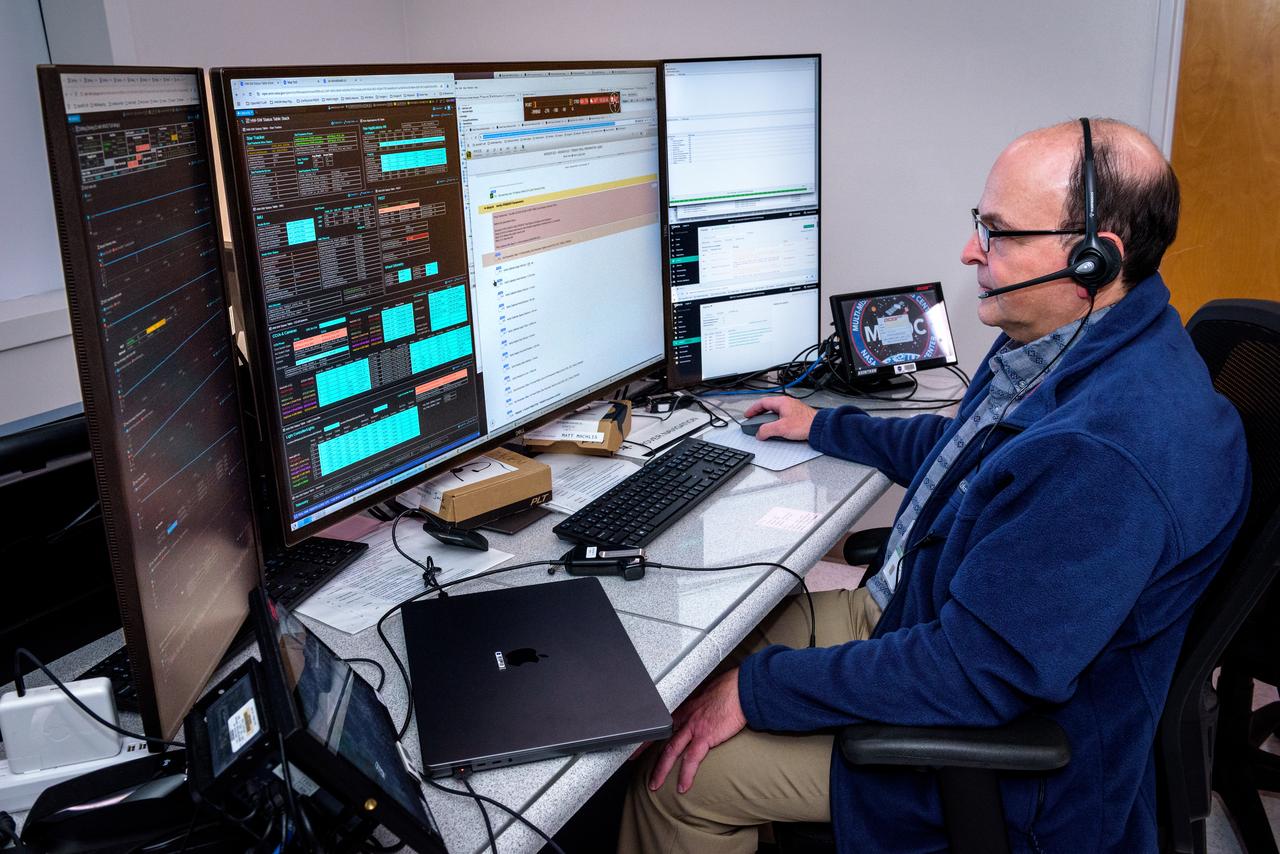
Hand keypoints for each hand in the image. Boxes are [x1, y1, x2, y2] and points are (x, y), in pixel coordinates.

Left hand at [648, 669, 746, 793]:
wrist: (742, 688)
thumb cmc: (731, 688)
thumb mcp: (709, 693)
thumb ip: (702, 703)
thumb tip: (703, 707)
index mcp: (687, 706)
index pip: (662, 720)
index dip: (649, 730)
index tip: (640, 736)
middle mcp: (686, 717)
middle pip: (660, 736)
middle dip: (644, 749)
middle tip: (632, 759)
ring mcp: (694, 727)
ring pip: (671, 751)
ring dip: (661, 770)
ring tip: (654, 784)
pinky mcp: (705, 736)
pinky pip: (691, 759)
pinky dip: (686, 775)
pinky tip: (682, 786)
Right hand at [743, 396, 817, 441]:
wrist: (819, 428)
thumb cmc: (805, 424)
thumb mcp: (781, 428)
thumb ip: (766, 430)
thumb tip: (759, 433)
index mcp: (782, 402)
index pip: (762, 403)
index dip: (753, 409)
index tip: (748, 414)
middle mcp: (787, 403)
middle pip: (768, 406)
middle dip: (759, 414)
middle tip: (754, 420)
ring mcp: (792, 409)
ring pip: (775, 412)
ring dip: (768, 418)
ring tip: (764, 426)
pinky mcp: (797, 415)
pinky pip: (782, 416)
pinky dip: (776, 421)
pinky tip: (777, 428)